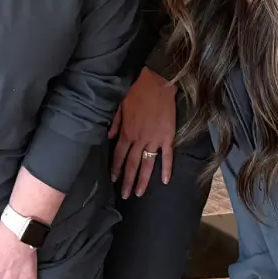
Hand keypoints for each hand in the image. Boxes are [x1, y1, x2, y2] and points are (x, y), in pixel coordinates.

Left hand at [109, 69, 175, 197]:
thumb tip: (109, 137)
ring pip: (148, 164)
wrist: (158, 83)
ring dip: (143, 180)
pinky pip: (167, 156)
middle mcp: (140, 139)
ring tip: (140, 193)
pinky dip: (167, 168)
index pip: (120, 155)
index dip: (116, 168)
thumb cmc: (138, 91)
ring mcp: (154, 139)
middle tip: (125, 195)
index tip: (114, 180)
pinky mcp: (168, 137)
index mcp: (127, 132)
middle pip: (132, 164)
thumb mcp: (120, 105)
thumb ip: (115, 123)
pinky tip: (165, 180)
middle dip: (128, 181)